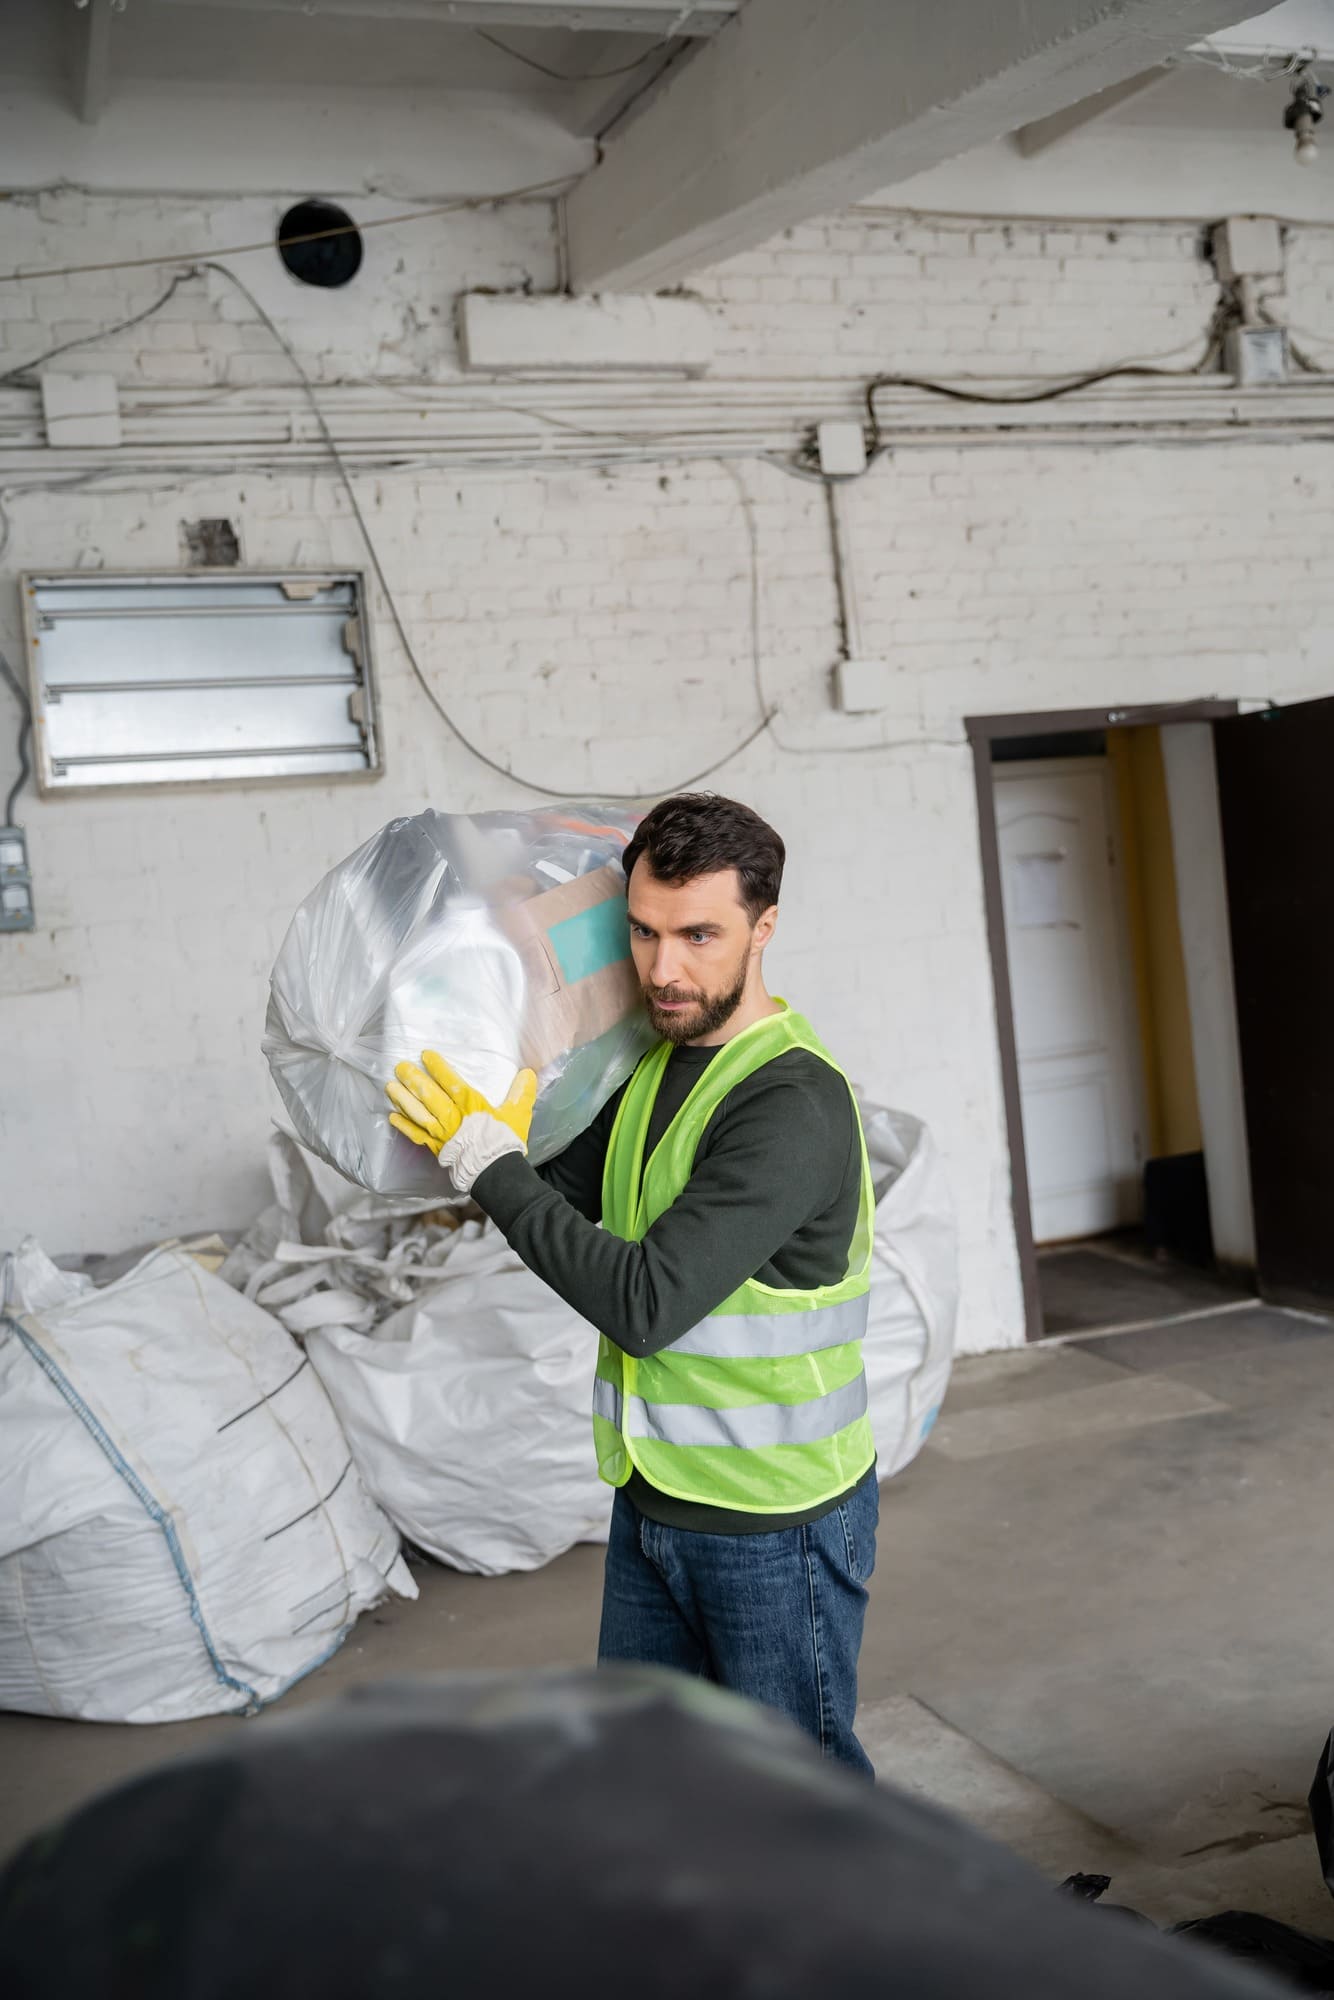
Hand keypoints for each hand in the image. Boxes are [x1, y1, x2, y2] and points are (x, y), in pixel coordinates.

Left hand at [386, 1052, 536, 1192]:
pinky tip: (392, 1117)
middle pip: (428, 1094)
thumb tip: (529, 1073)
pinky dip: (404, 1126)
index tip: (425, 1055)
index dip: (437, 1067)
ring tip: (390, 1086)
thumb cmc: (504, 1142)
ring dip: (403, 1099)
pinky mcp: (435, 1148)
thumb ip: (521, 1093)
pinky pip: (415, 1135)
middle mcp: (451, 1116)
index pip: (450, 1081)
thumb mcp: (518, 1115)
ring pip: (418, 1112)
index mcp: (470, 1105)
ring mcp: (441, 1133)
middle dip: (413, 1079)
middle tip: (400, 1067)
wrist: (494, 1172)